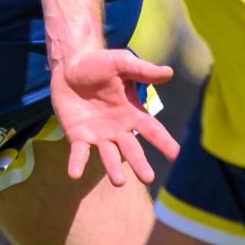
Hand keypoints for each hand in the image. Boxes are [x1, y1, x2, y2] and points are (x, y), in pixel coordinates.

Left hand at [51, 46, 179, 185]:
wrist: (69, 64)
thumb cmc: (99, 63)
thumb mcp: (122, 63)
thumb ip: (143, 70)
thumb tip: (169, 72)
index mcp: (132, 113)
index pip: (152, 130)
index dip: (164, 142)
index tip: (176, 155)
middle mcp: (118, 129)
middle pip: (132, 150)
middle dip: (140, 164)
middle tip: (148, 178)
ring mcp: (98, 135)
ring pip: (108, 155)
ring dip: (113, 168)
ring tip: (118, 181)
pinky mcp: (77, 136)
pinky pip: (79, 152)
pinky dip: (77, 163)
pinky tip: (74, 174)